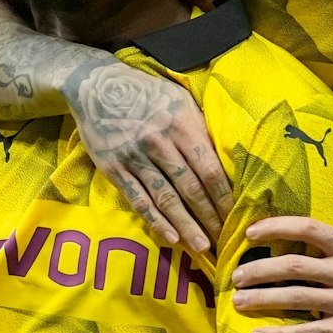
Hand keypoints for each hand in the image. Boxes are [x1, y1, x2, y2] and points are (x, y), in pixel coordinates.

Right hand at [65, 62, 229, 253]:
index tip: (236, 217)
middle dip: (210, 218)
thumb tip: (227, 162)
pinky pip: (139, 200)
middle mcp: (160, 142)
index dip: (224, 197)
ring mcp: (135, 157)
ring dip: (187, 226)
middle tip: (224, 240)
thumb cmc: (147, 93)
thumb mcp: (180, 100)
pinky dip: (156, 222)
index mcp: (182, 124)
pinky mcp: (114, 169)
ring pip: (166, 199)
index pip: (210, 169)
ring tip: (202, 246)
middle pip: (191, 189)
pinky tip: (171, 238)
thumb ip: (201, 129)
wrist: (96, 85)